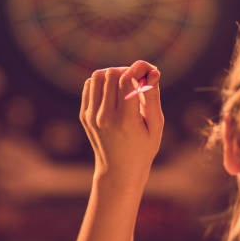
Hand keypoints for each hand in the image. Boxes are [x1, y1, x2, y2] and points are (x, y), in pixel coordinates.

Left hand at [79, 61, 163, 183]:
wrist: (118, 171)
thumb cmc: (143, 148)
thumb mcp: (156, 126)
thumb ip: (153, 97)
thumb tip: (153, 72)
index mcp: (125, 120)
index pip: (126, 79)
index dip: (138, 70)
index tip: (147, 72)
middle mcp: (105, 117)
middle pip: (111, 74)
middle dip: (126, 70)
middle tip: (137, 79)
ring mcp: (91, 116)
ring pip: (97, 76)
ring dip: (112, 74)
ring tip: (124, 83)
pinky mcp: (84, 115)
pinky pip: (90, 85)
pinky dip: (101, 83)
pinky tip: (113, 92)